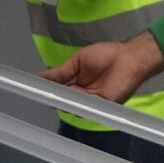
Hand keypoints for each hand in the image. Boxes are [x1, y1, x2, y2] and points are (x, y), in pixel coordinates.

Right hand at [43, 32, 163, 102]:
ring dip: (62, 100)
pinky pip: (85, 107)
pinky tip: (66, 95)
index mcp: (77, 86)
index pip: (58, 93)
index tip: (33, 89)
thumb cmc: (108, 55)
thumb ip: (60, 72)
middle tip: (39, 92)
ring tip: (51, 92)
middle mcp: (83, 97)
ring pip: (72, 106)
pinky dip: (75, 102)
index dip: (47, 92)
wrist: (129, 57)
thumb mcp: (77, 61)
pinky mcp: (102, 105)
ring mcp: (93, 103)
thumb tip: (39, 77)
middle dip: (52, 97)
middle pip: (63, 102)